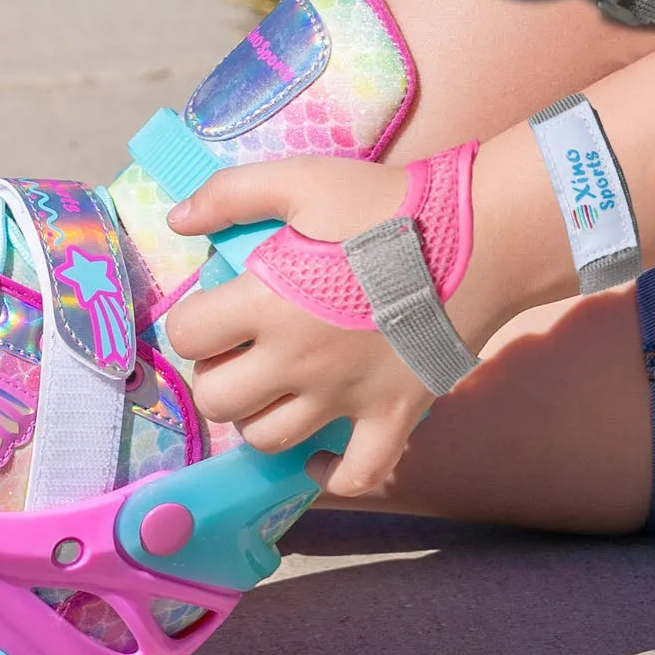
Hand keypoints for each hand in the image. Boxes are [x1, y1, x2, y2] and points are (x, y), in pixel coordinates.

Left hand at [164, 155, 435, 493]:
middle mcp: (297, 362)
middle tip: (239, 348)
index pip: (190, 336)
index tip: (216, 307)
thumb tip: (178, 221)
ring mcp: (344, 399)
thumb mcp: (303, 179)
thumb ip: (231, 193)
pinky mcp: (391, 418)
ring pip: (268, 440)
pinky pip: (353, 475)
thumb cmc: (385, 206)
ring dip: (257, 417)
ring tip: (271, 387)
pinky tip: (316, 454)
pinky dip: (327, 475)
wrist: (476, 239)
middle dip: (216, 374)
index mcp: (267, 304)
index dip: (193, 322)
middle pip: (218, 400)